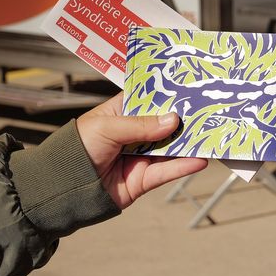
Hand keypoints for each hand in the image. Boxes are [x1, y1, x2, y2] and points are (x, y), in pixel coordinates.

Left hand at [75, 94, 207, 208]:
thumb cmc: (77, 149)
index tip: (190, 87)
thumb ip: (140, 125)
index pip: (149, 99)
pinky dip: (184, 166)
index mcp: (121, 113)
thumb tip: (172, 120)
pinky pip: (168, 171)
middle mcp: (134, 134)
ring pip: (171, 148)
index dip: (167, 94)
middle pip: (165, 124)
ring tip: (211, 135)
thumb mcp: (106, 128)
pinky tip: (199, 159)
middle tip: (209, 111)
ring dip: (190, 143)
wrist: (64, 188)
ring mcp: (141, 156)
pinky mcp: (145, 178)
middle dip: (185, 120)